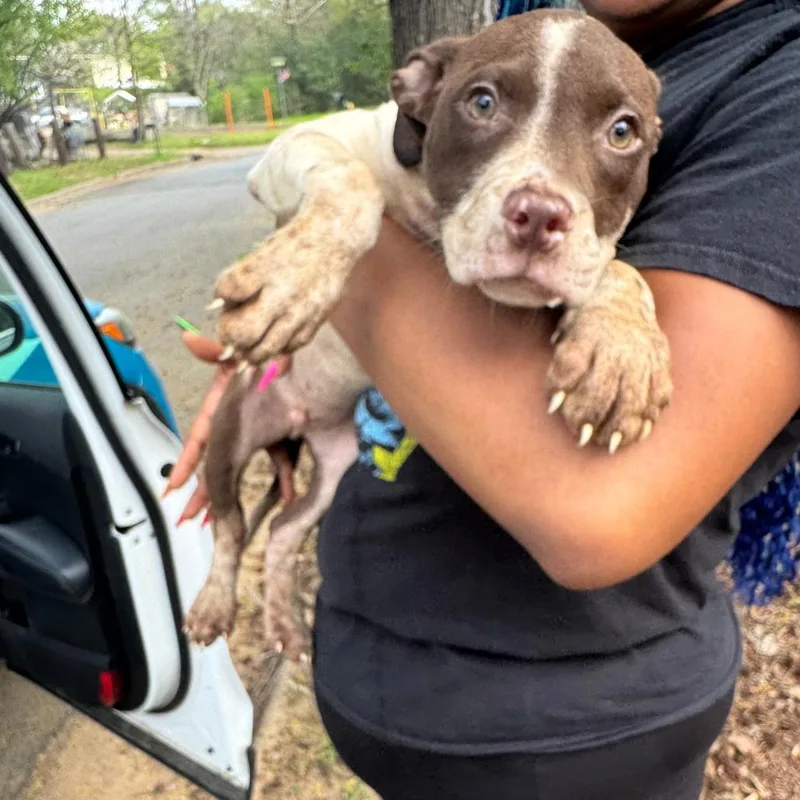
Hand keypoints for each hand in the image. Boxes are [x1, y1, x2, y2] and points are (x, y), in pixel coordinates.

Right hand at [163, 332, 293, 522]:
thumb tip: (189, 337)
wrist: (305, 364)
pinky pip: (283, 461)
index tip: (172, 485)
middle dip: (205, 490)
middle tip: (191, 516)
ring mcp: (262, 431)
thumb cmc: (267, 358)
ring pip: (248, 466)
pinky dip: (284, 480)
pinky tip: (287, 498)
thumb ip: (216, 349)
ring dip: (242, 490)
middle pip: (218, 461)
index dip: (186, 462)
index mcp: (223, 408)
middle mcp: (239, 423)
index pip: (200, 437)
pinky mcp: (285, 436)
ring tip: (231, 519)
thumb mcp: (241, 356)